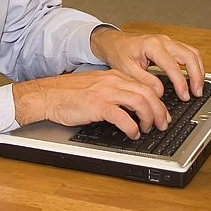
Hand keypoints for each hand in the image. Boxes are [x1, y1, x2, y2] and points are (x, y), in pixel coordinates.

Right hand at [12, 70, 171, 138]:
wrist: (48, 95)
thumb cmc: (68, 95)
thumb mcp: (96, 88)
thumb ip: (114, 93)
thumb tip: (130, 108)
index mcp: (114, 77)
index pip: (145, 86)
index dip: (157, 101)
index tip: (161, 113)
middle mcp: (113, 81)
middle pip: (148, 93)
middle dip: (159, 110)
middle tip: (162, 124)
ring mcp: (106, 92)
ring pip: (140, 102)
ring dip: (149, 118)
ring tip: (149, 129)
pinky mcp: (98, 105)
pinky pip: (123, 116)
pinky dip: (132, 127)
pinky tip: (132, 134)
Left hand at [89, 27, 204, 102]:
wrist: (115, 43)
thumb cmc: (119, 53)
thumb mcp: (127, 70)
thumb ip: (144, 81)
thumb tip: (160, 92)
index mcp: (152, 46)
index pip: (173, 65)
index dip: (181, 83)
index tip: (184, 96)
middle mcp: (163, 41)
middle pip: (189, 56)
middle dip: (196, 76)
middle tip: (197, 93)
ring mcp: (168, 41)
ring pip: (192, 53)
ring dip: (198, 70)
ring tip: (198, 88)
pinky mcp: (170, 45)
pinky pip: (189, 53)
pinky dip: (194, 65)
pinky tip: (194, 77)